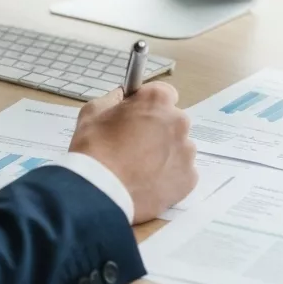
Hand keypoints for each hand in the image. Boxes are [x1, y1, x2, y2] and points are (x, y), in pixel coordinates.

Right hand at [69, 82, 197, 223]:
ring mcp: (186, 152)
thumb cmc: (94, 147)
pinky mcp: (189, 179)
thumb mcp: (93, 111)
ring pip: (177, 147)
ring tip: (139, 167)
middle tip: (134, 143)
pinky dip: (167, 175)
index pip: (163, 92)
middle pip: (172, 121)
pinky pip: (180, 171)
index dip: (148, 103)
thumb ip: (112, 99)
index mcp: (157, 101)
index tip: (136, 114)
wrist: (101, 191)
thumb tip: (121, 98)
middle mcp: (179, 123)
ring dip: (163, 152)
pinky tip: (147, 181)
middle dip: (157, 128)